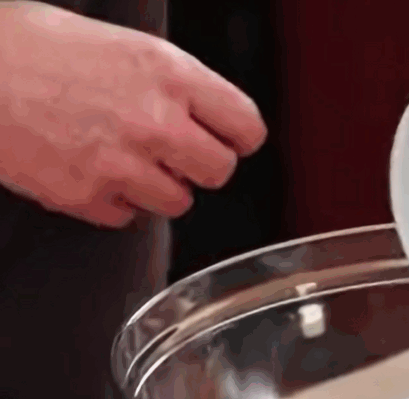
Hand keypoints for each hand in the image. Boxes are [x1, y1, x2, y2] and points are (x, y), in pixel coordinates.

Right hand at [0, 1, 267, 227]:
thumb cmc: (36, 46)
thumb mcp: (127, 47)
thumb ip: (176, 85)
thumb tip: (210, 117)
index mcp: (171, 75)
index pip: (247, 127)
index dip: (237, 137)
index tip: (226, 139)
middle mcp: (155, 121)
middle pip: (220, 171)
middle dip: (200, 164)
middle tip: (172, 152)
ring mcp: (120, 163)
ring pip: (178, 201)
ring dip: (158, 186)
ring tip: (123, 157)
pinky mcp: (85, 195)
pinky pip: (127, 217)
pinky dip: (114, 201)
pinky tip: (90, 170)